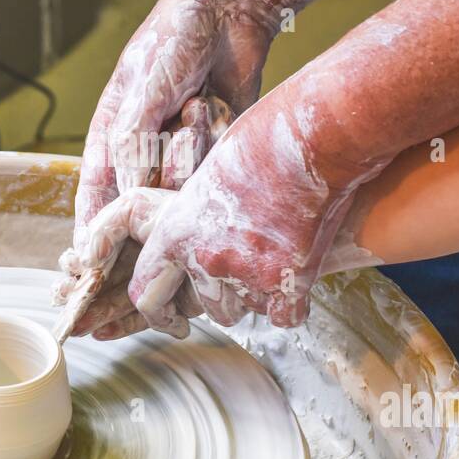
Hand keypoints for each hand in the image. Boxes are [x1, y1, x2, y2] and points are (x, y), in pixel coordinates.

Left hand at [66, 96, 387, 338]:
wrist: (313, 139)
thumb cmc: (263, 141)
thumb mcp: (209, 174)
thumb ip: (194, 215)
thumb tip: (195, 235)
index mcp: (176, 231)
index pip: (145, 292)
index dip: (155, 310)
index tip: (167, 319)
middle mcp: (206, 259)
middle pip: (200, 309)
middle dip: (213, 307)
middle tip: (229, 302)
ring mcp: (247, 274)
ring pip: (245, 311)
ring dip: (255, 295)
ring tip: (273, 254)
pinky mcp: (288, 283)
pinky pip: (285, 316)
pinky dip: (293, 301)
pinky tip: (300, 270)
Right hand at [74, 0, 315, 249]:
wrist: (231, 7)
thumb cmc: (174, 37)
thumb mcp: (142, 89)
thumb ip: (131, 143)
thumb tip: (127, 195)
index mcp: (111, 133)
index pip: (95, 194)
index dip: (90, 231)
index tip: (89, 265)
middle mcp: (144, 149)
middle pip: (137, 207)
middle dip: (141, 224)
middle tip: (147, 244)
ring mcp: (182, 151)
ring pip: (178, 191)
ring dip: (186, 158)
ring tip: (196, 104)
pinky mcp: (217, 149)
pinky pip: (210, 174)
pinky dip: (212, 147)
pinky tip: (213, 104)